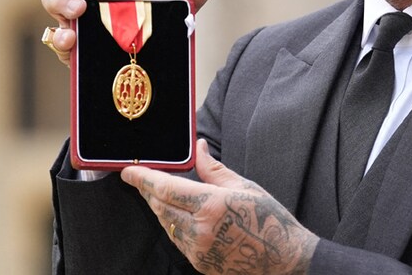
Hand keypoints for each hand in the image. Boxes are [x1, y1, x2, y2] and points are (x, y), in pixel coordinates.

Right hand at [41, 0, 213, 66]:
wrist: (149, 69)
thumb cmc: (153, 27)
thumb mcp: (174, 10)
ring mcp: (72, 19)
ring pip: (52, 2)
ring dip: (61, 2)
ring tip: (78, 9)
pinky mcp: (71, 47)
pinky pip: (56, 38)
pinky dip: (60, 37)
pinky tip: (70, 38)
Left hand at [122, 140, 317, 274]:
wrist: (283, 259)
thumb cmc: (269, 220)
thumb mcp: (243, 187)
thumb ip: (212, 169)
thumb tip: (199, 148)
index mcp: (210, 206)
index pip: (165, 188)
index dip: (143, 178)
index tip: (128, 171)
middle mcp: (199, 230)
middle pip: (160, 207)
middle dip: (149, 191)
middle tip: (142, 179)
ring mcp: (198, 250)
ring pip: (166, 225)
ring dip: (160, 209)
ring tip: (161, 195)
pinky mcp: (200, 263)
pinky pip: (178, 240)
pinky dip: (173, 226)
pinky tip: (179, 216)